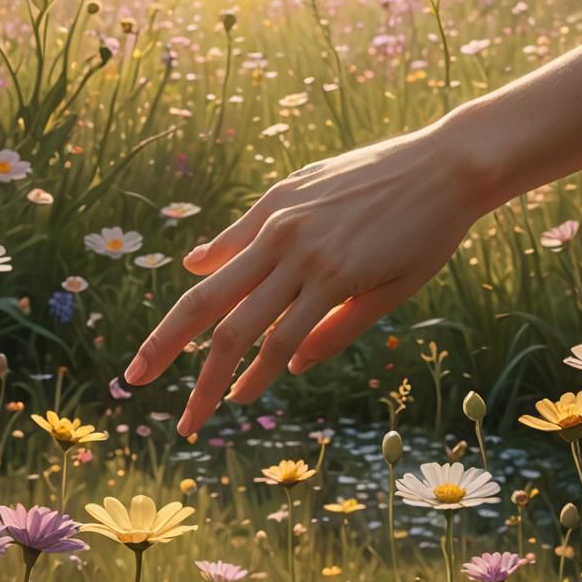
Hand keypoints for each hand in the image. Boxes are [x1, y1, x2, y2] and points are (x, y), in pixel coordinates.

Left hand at [123, 113, 485, 435]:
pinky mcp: (345, 277)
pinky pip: (298, 335)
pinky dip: (270, 368)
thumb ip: (246, 234)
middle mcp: (278, 238)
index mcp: (266, 219)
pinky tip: (247, 391)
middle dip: (165, 351)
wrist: (447, 165)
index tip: (140, 364)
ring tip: (195, 417)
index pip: (204, 287)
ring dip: (216, 379)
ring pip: (247, 330)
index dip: (165, 329)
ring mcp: (310, 259)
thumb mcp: (301, 193)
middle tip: (134, 384)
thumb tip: (194, 266)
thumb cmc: (379, 181)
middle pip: (208, 308)